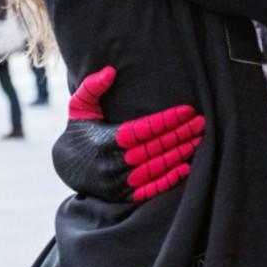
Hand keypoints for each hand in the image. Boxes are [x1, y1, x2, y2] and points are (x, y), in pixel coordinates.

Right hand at [52, 66, 204, 202]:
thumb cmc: (80, 130)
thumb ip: (92, 87)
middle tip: (201, 122)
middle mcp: (112, 163)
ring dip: (179, 154)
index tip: (187, 110)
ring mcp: (118, 182)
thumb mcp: (79, 106)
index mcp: (104, 140)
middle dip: (179, 134)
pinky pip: (149, 190)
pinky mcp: (123, 196)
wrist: (65, 167)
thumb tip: (110, 70)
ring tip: (199, 139)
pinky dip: (168, 180)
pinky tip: (186, 167)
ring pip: (155, 168)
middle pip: (153, 148)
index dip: (165, 121)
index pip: (141, 130)